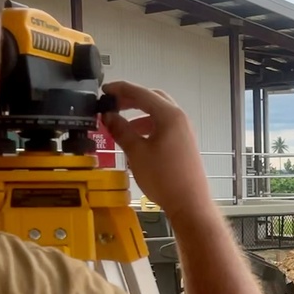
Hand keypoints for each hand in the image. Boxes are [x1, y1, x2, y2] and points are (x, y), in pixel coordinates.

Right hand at [102, 81, 210, 217]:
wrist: (189, 204)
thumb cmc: (163, 178)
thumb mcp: (136, 152)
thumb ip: (121, 130)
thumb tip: (108, 116)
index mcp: (169, 115)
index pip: (141, 93)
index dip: (120, 89)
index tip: (104, 90)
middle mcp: (180, 118)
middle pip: (153, 98)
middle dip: (131, 99)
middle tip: (112, 103)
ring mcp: (184, 130)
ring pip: (159, 113)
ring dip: (139, 114)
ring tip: (120, 123)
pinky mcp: (184, 143)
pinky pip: (164, 126)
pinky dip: (149, 126)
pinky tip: (136, 138)